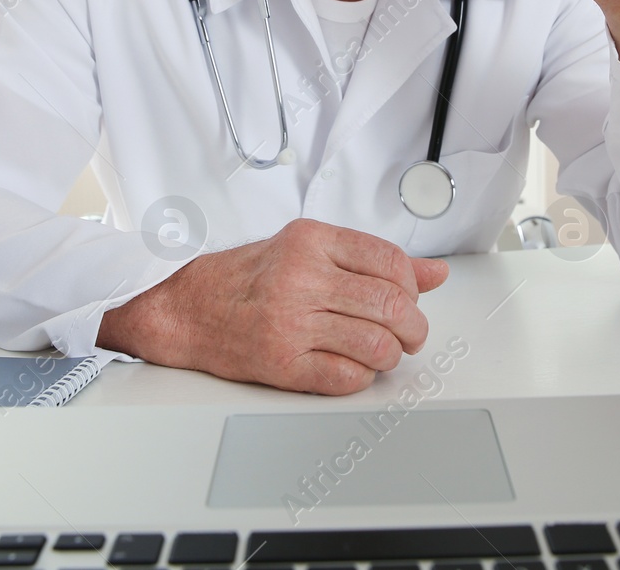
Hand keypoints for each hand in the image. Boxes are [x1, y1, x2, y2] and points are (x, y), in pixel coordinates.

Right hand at [96, 218, 448, 393]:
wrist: (187, 308)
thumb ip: (371, 260)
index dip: (412, 285)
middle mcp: (301, 277)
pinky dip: (363, 378)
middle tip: (410, 334)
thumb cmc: (248, 278)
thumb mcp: (309, 250)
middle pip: (391, 304)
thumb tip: (433, 274)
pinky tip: (354, 368)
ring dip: (392, 355)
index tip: (408, 298)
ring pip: (376, 344)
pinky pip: (347, 378)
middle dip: (414, 327)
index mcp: (311, 241)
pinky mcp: (281, 363)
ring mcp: (290, 322)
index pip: (390, 260)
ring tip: (385, 353)